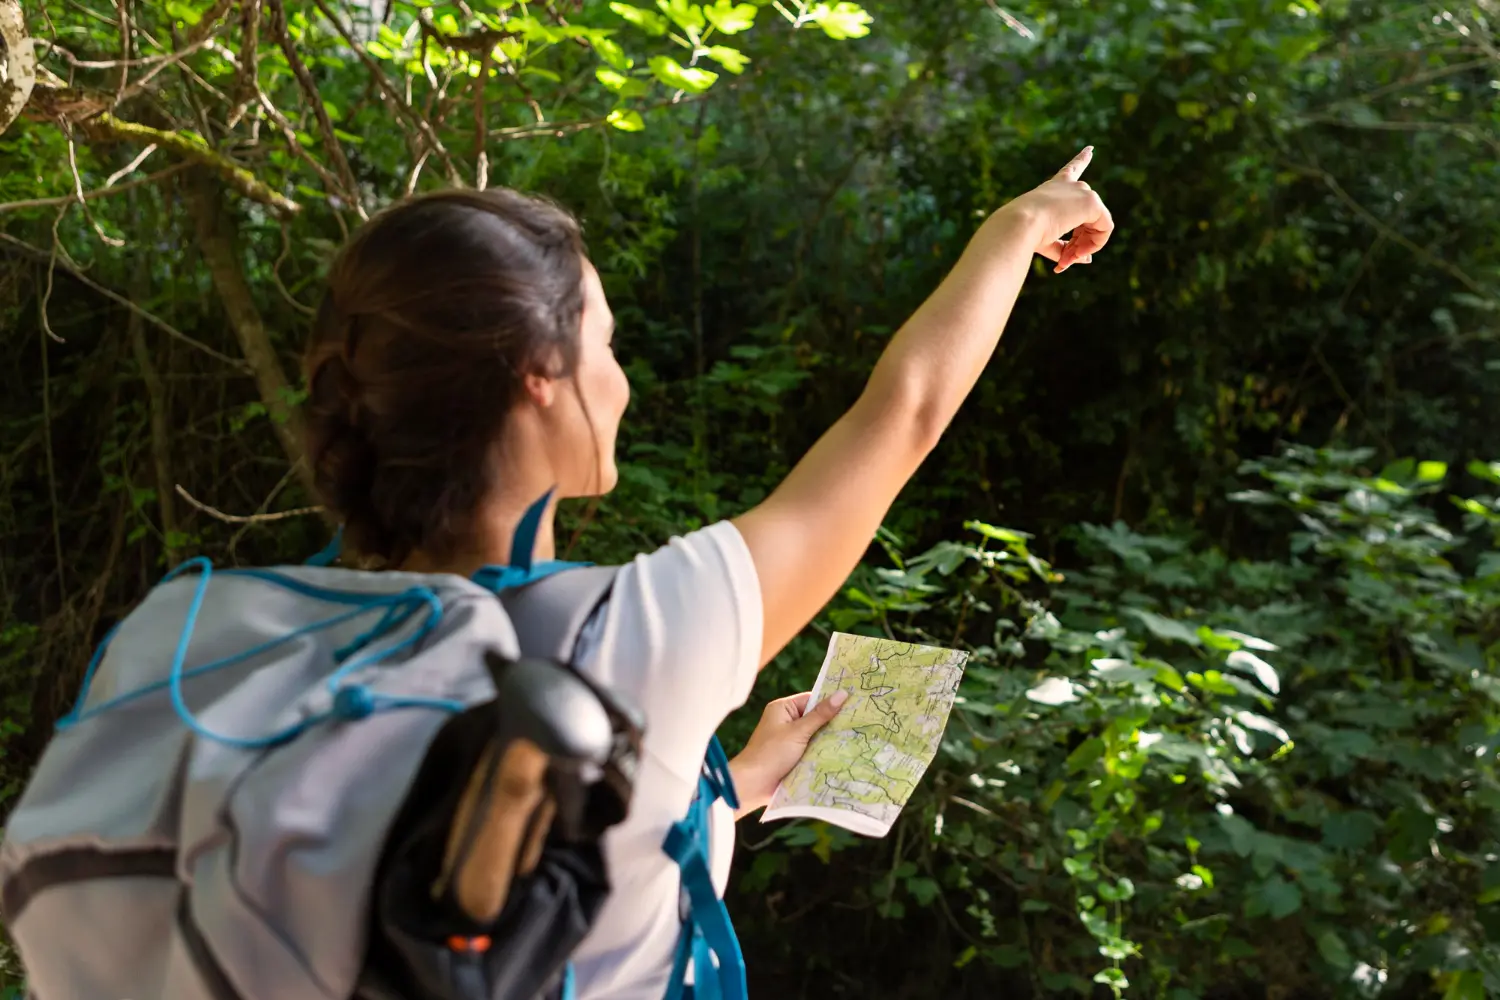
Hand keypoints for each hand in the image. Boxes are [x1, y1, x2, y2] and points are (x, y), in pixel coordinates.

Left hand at [728, 689, 847, 818]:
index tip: (854, 703)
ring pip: (816, 735)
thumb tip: (842, 694)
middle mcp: (786, 721)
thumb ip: (820, 714)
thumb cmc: (772, 753)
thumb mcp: (798, 731)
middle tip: (860, 721)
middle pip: (815, 717)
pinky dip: (823, 751)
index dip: (831, 701)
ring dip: (829, 739)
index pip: (812, 699)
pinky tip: (843, 753)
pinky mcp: (793, 756)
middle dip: (833, 722)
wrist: (753, 785)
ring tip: (856, 737)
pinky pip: (812, 749)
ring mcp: (790, 739)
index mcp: (782, 708)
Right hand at [995, 146, 1113, 273]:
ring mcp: (1082, 191)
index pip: (1071, 170)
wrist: (1019, 226)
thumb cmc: (1025, 235)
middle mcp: (1070, 185)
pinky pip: (1105, 229)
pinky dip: (1095, 245)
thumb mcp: (1045, 241)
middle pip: (1089, 216)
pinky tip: (1080, 252)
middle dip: (1081, 242)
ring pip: (1097, 225)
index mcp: (1053, 188)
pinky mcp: (1091, 201)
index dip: (1082, 159)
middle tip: (1065, 260)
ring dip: (1086, 246)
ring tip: (1069, 258)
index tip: (1091, 149)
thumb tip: (1087, 259)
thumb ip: (1065, 248)